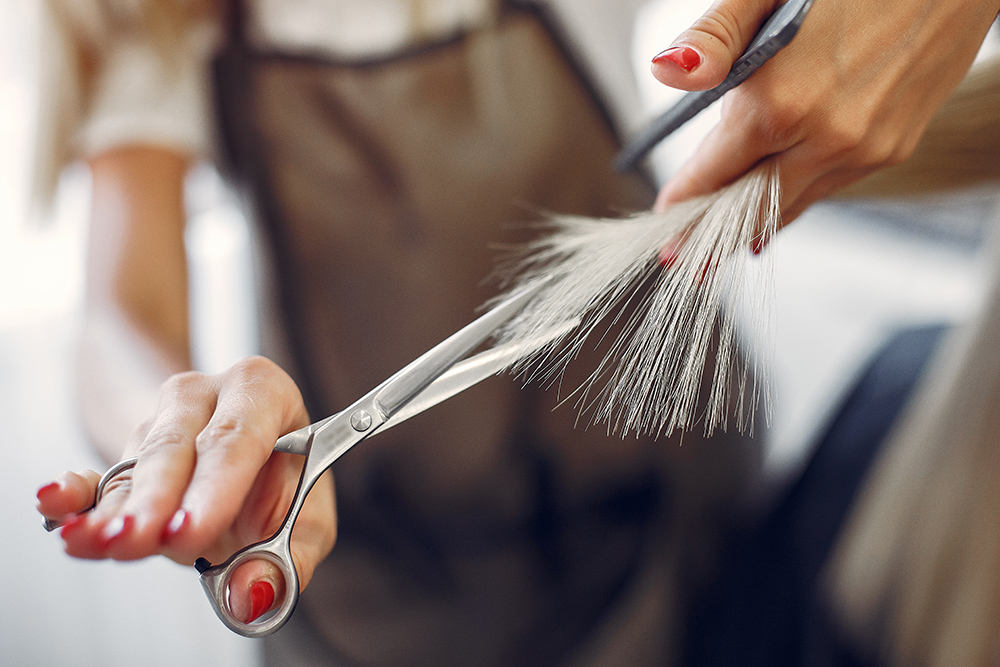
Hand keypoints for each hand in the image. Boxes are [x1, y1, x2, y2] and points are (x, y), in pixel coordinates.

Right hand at [36, 356, 335, 623]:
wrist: (253, 457)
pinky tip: (55, 505)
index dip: (211, 488)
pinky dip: (77, 494)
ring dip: (114, 512)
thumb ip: (289, 556)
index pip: (236, 438)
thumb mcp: (308, 518)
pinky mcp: (127, 454)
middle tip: (133, 542)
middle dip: (154, 501)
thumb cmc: (284, 484)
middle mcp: (208, 396)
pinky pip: (98, 473)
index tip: (189, 532)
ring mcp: (160, 420)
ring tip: (93, 543)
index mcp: (263, 393)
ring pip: (136, 468)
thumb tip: (253, 594)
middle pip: (176, 448)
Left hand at [651, 0, 999, 221]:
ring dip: (755, 221)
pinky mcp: (895, 147)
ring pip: (793, 203)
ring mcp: (867, 149)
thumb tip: (669, 72)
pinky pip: (829, 186)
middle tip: (684, 259)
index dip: (685, 200)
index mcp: (784, 100)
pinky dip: (796, 195)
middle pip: (751, 208)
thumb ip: (715, 38)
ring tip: (723, 238)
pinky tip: (776, 198)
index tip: (665, 223)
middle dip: (712, 235)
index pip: (715, 173)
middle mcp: (828, 137)